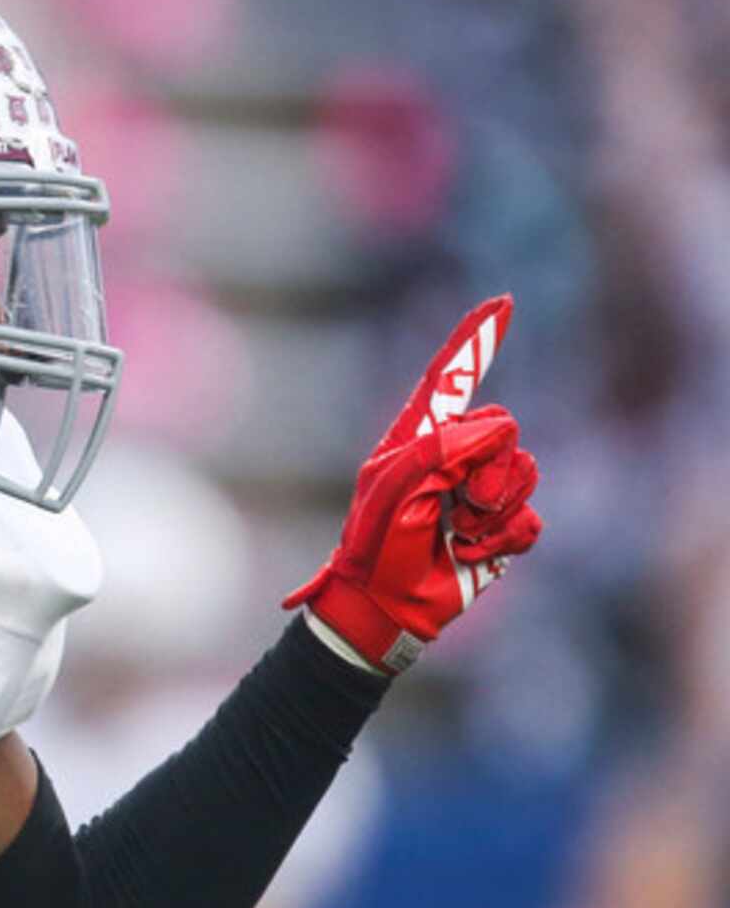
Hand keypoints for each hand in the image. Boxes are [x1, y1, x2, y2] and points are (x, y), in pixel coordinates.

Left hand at [284, 295, 543, 672]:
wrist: (386, 605)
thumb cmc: (377, 545)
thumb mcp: (396, 486)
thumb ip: (444, 447)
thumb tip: (501, 430)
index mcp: (418, 437)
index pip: (452, 377)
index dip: (477, 339)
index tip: (503, 302)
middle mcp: (454, 456)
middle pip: (505, 428)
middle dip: (482, 468)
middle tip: (446, 505)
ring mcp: (482, 490)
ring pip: (524, 472)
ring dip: (489, 509)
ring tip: (451, 532)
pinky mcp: (503, 526)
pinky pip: (530, 519)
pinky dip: (501, 539)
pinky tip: (469, 553)